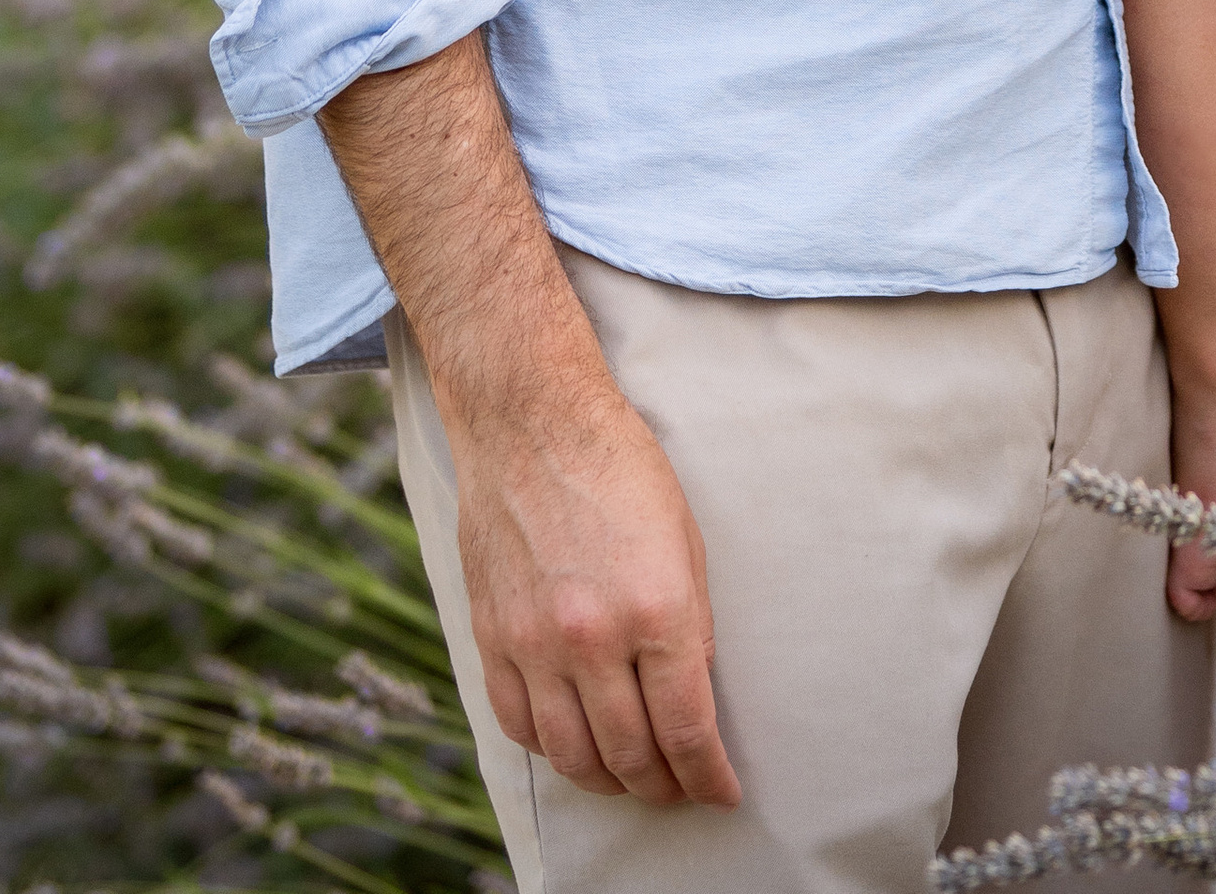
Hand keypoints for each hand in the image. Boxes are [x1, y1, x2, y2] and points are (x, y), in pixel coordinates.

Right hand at [448, 368, 740, 809]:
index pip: (686, 729)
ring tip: (633, 779)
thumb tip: (692, 697)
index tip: (721, 793)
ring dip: (610, 780)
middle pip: (632, 755)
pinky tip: (576, 746)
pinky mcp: (493, 639)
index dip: (708, 776)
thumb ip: (690, 627)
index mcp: (656, 609)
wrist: (532, 423)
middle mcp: (593, 638)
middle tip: (681, 790)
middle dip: (664, 786)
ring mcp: (535, 644)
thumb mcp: (685, 541)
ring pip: (573, 756)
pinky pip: (520, 726)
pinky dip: (553, 750)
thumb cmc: (622, 470)